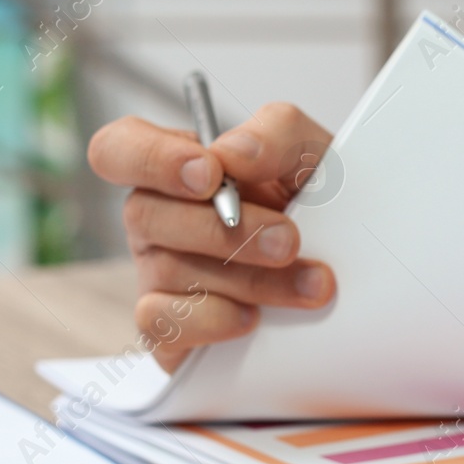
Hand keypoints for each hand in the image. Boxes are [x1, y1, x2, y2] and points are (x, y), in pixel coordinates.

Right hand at [88, 102, 337, 371]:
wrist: (346, 275)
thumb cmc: (313, 205)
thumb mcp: (311, 156)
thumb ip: (276, 133)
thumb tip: (232, 154)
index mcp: (175, 168)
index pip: (117, 148)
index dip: (151, 158)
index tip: (212, 174)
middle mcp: (156, 219)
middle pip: (143, 214)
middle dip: (225, 230)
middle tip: (288, 241)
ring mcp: (156, 275)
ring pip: (168, 271)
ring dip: (249, 279)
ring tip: (310, 282)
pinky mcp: (169, 330)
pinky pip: (166, 325)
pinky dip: (217, 319)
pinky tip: (257, 318)